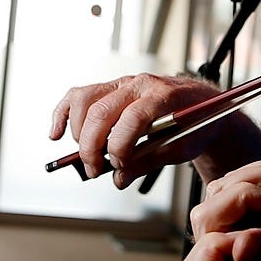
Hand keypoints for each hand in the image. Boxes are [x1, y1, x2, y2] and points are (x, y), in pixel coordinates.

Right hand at [49, 72, 227, 184]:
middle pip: (102, 112)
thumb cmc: (196, 124)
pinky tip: (56, 133)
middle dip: (93, 146)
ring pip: (85, 100)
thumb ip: (146, 162)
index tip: (119, 166)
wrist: (205, 105)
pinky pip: (78, 95)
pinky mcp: (111, 87)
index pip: (132, 119)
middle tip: (95, 170)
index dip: (120, 147)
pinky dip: (63, 114)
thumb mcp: (180, 149)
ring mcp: (123, 82)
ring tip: (87, 155)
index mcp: (163, 96)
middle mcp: (139, 84)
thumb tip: (118, 177)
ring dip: (79, 132)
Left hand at [177, 161, 260, 260]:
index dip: (215, 246)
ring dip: (256, 179)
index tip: (256, 230)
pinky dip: (259, 173)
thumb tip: (239, 246)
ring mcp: (226, 232)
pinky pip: (230, 180)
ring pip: (218, 192)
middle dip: (244, 196)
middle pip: (205, 218)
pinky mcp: (235, 210)